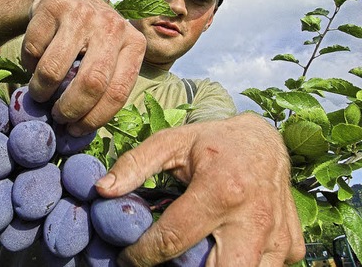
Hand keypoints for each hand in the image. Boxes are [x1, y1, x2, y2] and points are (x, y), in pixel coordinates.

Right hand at [23, 0, 146, 135]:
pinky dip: (28, 64)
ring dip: (41, 91)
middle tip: (57, 117)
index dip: (94, 118)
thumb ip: (105, 86)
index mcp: (134, 44)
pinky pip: (33, 50)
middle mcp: (112, 25)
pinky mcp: (54, 5)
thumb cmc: (87, 40)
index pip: (118, 92)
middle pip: (91, 83)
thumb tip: (81, 131)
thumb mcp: (108, 58)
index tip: (75, 130)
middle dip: (69, 109)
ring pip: (54, 70)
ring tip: (40, 94)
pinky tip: (35, 61)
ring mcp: (83, 13)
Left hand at [95, 113, 305, 265]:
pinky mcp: (292, 246)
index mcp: (221, 190)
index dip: (142, 255)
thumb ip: (134, 165)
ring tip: (191, 256)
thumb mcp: (171, 143)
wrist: (264, 141)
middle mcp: (255, 218)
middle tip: (163, 264)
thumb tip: (102, 191)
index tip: (126, 257)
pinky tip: (220, 252)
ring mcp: (278, 236)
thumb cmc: (212, 143)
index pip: (173, 240)